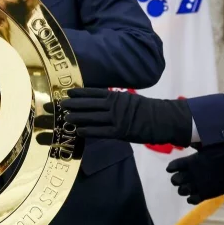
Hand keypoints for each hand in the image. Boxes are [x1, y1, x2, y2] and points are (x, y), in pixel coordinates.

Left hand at [60, 88, 192, 145]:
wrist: (163, 119)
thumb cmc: (146, 109)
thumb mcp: (129, 99)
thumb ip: (115, 100)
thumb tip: (101, 100)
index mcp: (116, 97)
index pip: (94, 93)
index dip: (80, 93)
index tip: (68, 92)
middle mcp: (114, 106)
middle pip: (89, 104)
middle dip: (73, 104)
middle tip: (59, 104)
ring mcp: (116, 119)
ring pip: (92, 117)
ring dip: (77, 117)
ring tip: (64, 117)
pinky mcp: (120, 132)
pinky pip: (101, 131)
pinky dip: (89, 131)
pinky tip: (78, 131)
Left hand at [166, 151, 223, 203]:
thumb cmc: (221, 155)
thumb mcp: (205, 150)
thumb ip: (195, 150)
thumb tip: (190, 143)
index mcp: (189, 162)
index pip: (172, 166)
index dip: (171, 168)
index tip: (172, 169)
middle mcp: (190, 174)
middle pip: (175, 180)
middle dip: (176, 180)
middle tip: (181, 180)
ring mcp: (197, 185)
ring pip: (181, 191)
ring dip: (183, 190)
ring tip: (187, 189)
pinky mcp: (205, 194)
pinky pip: (192, 200)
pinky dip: (191, 199)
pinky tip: (193, 196)